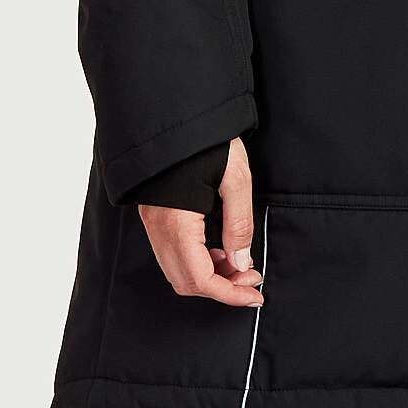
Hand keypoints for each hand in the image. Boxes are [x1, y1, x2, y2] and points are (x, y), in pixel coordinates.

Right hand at [137, 135, 263, 306]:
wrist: (176, 113)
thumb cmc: (207, 140)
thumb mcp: (236, 178)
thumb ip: (239, 223)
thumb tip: (241, 263)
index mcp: (176, 223)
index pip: (199, 279)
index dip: (229, 294)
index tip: (255, 294)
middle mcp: (158, 229)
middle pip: (185, 281)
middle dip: (221, 287)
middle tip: (252, 279)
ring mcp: (153, 223)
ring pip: (178, 270)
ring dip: (209, 276)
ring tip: (241, 265)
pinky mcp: (154, 215)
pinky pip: (173, 254)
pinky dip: (197, 261)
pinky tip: (220, 249)